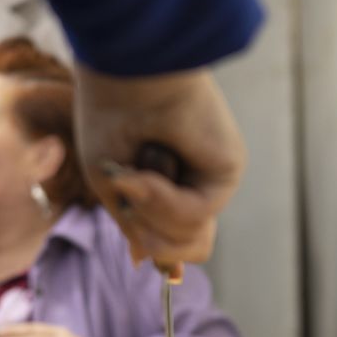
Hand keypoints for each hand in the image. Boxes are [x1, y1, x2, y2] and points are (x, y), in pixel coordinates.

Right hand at [75, 66, 245, 270]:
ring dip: (152, 214)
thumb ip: (136, 225)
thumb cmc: (109, 117)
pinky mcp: (227, 169)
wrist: (128, 74)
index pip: (174, 239)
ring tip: (139, 173)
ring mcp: (210, 177)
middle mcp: (193, 182)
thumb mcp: (110, 186)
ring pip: (188, 241)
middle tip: (131, 192)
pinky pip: (195, 216)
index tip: (141, 249)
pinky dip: (164, 201)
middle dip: (151, 234)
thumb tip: (146, 262)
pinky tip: (151, 171)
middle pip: (187, 249)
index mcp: (166, 183)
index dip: (157, 249)